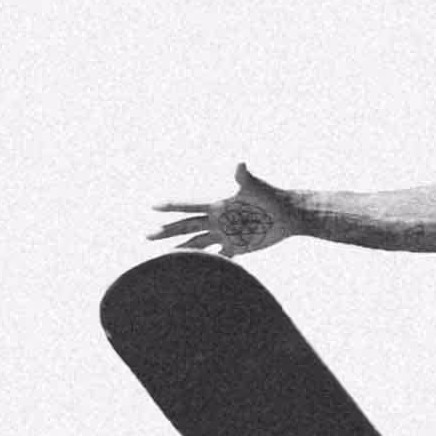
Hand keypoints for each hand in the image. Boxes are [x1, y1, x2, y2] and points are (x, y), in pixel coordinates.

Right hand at [150, 163, 305, 256]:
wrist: (288, 213)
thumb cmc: (272, 196)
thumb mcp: (255, 187)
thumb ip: (244, 176)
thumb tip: (239, 163)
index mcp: (217, 205)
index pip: (189, 206)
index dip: (171, 206)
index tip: (152, 206)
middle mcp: (218, 220)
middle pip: (186, 226)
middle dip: (166, 231)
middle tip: (147, 235)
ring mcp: (226, 234)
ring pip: (198, 243)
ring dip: (182, 249)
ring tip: (165, 257)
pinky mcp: (237, 246)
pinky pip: (220, 258)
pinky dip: (210, 264)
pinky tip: (198, 271)